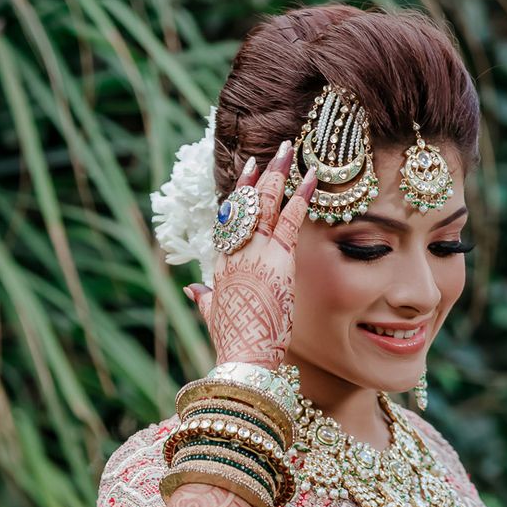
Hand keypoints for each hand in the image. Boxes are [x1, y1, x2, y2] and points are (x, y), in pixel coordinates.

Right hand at [184, 140, 315, 367]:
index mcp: (221, 264)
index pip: (231, 220)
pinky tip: (312, 176)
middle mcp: (235, 252)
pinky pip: (290, 220)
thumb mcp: (211, 316)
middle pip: (245, 204)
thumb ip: (202, 298)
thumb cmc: (231, 343)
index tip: (248, 172)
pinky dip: (302, 196)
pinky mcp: (278, 259)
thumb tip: (193, 288)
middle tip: (271, 151)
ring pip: (265, 204)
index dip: (239, 194)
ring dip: (278, 174)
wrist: (244, 357)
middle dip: (260, 175)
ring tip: (287, 149)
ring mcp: (255, 252)